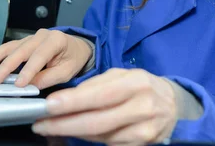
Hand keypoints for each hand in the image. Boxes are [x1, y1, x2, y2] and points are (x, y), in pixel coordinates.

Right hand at [0, 29, 92, 89]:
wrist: (77, 47)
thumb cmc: (73, 58)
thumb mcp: (67, 71)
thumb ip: (49, 78)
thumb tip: (30, 86)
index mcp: (55, 40)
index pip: (39, 55)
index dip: (28, 70)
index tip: (19, 83)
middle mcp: (40, 35)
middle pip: (20, 50)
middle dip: (6, 66)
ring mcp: (30, 37)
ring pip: (9, 47)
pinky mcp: (23, 42)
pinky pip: (8, 48)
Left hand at [32, 68, 177, 144]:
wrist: (173, 106)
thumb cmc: (142, 87)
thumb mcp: (123, 75)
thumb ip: (97, 84)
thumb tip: (67, 97)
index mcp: (136, 84)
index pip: (99, 95)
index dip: (72, 102)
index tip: (49, 106)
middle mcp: (141, 108)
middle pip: (96, 122)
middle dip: (63, 124)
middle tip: (41, 123)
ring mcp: (142, 131)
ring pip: (99, 137)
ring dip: (72, 133)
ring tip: (52, 127)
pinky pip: (108, 145)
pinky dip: (89, 139)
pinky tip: (76, 133)